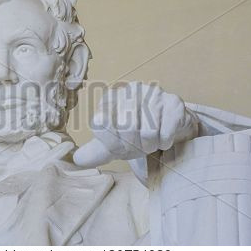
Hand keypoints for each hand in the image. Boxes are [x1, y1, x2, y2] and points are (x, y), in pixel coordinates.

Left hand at [73, 82, 197, 167]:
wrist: (169, 127)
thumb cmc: (138, 135)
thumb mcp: (115, 144)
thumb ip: (96, 152)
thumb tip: (78, 160)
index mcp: (111, 99)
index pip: (101, 124)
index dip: (113, 140)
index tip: (121, 142)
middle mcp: (131, 90)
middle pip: (125, 128)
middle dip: (134, 144)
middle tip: (140, 144)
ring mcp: (153, 94)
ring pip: (147, 131)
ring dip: (150, 144)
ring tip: (152, 140)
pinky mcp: (173, 103)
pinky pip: (165, 131)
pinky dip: (164, 142)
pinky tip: (164, 137)